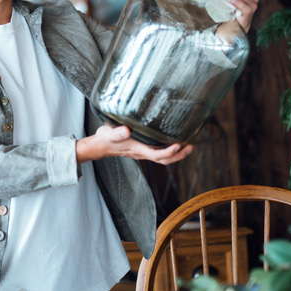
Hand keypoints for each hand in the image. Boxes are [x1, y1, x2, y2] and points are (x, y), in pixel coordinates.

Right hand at [76, 125, 193, 164]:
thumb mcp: (109, 133)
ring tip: (188, 146)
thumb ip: (117, 132)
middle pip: (164, 160)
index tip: (179, 145)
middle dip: (178, 156)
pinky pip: (159, 152)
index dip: (169, 152)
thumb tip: (126, 130)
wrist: (99, 145)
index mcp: (137, 149)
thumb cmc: (105, 138)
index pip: (156, 154)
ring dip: (177, 154)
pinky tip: (174, 142)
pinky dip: (169, 150)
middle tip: (191, 147)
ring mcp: (143, 152)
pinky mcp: (142, 148)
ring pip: (163, 157)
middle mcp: (142, 153)